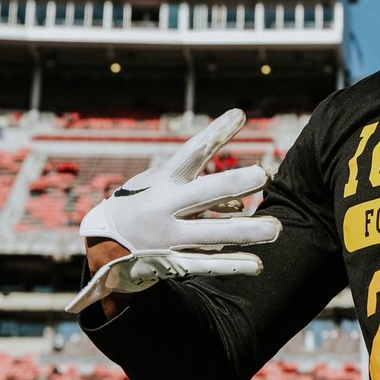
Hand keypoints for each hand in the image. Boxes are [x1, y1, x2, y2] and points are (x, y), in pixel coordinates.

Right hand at [67, 109, 280, 312]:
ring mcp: (168, 237)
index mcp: (163, 181)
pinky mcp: (171, 263)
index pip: (192, 152)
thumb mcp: (158, 186)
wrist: (102, 246)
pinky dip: (232, 265)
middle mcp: (164, 207)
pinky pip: (206, 264)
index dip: (216, 133)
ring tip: (276, 228)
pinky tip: (257, 264)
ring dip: (245, 231)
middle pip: (204, 193)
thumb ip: (198, 188)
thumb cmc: (141, 204)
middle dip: (234, 183)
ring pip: (211, 234)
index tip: (240, 115)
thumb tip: (237, 201)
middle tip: (264, 174)